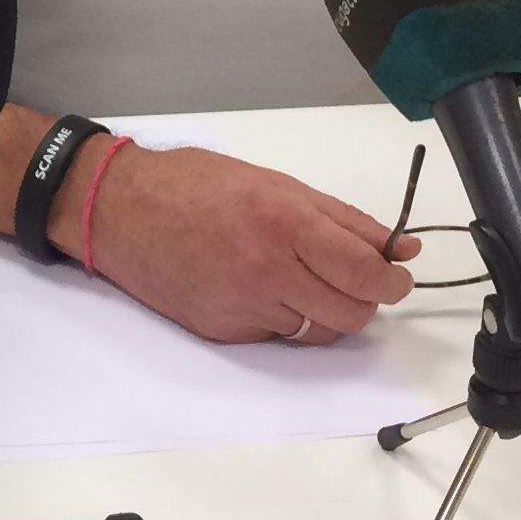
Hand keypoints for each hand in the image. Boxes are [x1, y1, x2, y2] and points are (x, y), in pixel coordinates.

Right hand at [87, 142, 418, 348]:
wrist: (120, 210)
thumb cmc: (197, 186)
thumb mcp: (276, 184)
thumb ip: (342, 219)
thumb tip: (400, 248)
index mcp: (283, 220)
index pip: (364, 272)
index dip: (392, 279)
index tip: (396, 274)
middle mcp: (266, 269)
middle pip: (351, 313)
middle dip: (364, 299)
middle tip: (354, 278)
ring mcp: (243, 306)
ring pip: (319, 332)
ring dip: (326, 312)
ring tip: (304, 279)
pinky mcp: (225, 332)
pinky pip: (279, 336)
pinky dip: (285, 317)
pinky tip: (262, 288)